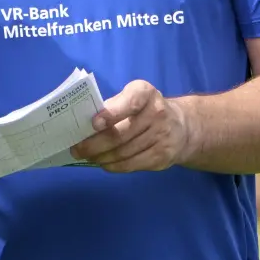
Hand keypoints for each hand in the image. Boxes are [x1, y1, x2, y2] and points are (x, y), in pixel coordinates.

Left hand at [71, 80, 192, 172]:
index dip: (111, 113)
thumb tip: (83, 126)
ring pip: (124, 152)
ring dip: (101, 157)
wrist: (182, 127)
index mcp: (146, 93)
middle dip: (95, 144)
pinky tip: (104, 163)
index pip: (130, 101)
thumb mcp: (132, 99)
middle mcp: (157, 113)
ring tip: (88, 157)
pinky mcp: (163, 156)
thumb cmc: (145, 110)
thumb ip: (112, 107)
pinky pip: (132, 164)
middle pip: (121, 134)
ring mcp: (162, 136)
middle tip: (77, 149)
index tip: (93, 124)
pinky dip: (114, 166)